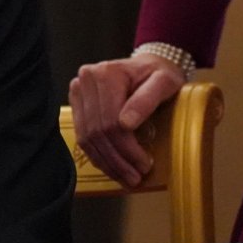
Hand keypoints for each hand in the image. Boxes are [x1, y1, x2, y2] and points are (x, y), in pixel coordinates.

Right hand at [69, 53, 184, 185]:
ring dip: (106, 163)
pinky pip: (83, 136)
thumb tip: (126, 124)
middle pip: (97, 131)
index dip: (126, 148)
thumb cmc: (159, 73)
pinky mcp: (77, 104)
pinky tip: (113, 167)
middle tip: (135, 178)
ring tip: (126, 178)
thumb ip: (147, 99)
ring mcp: (78, 91)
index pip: (111, 121)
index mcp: (106, 74)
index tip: (144, 164)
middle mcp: (86, 80)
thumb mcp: (164, 81)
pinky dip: (98, 155)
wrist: (148, 65)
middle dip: (117, 160)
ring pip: (87, 137)